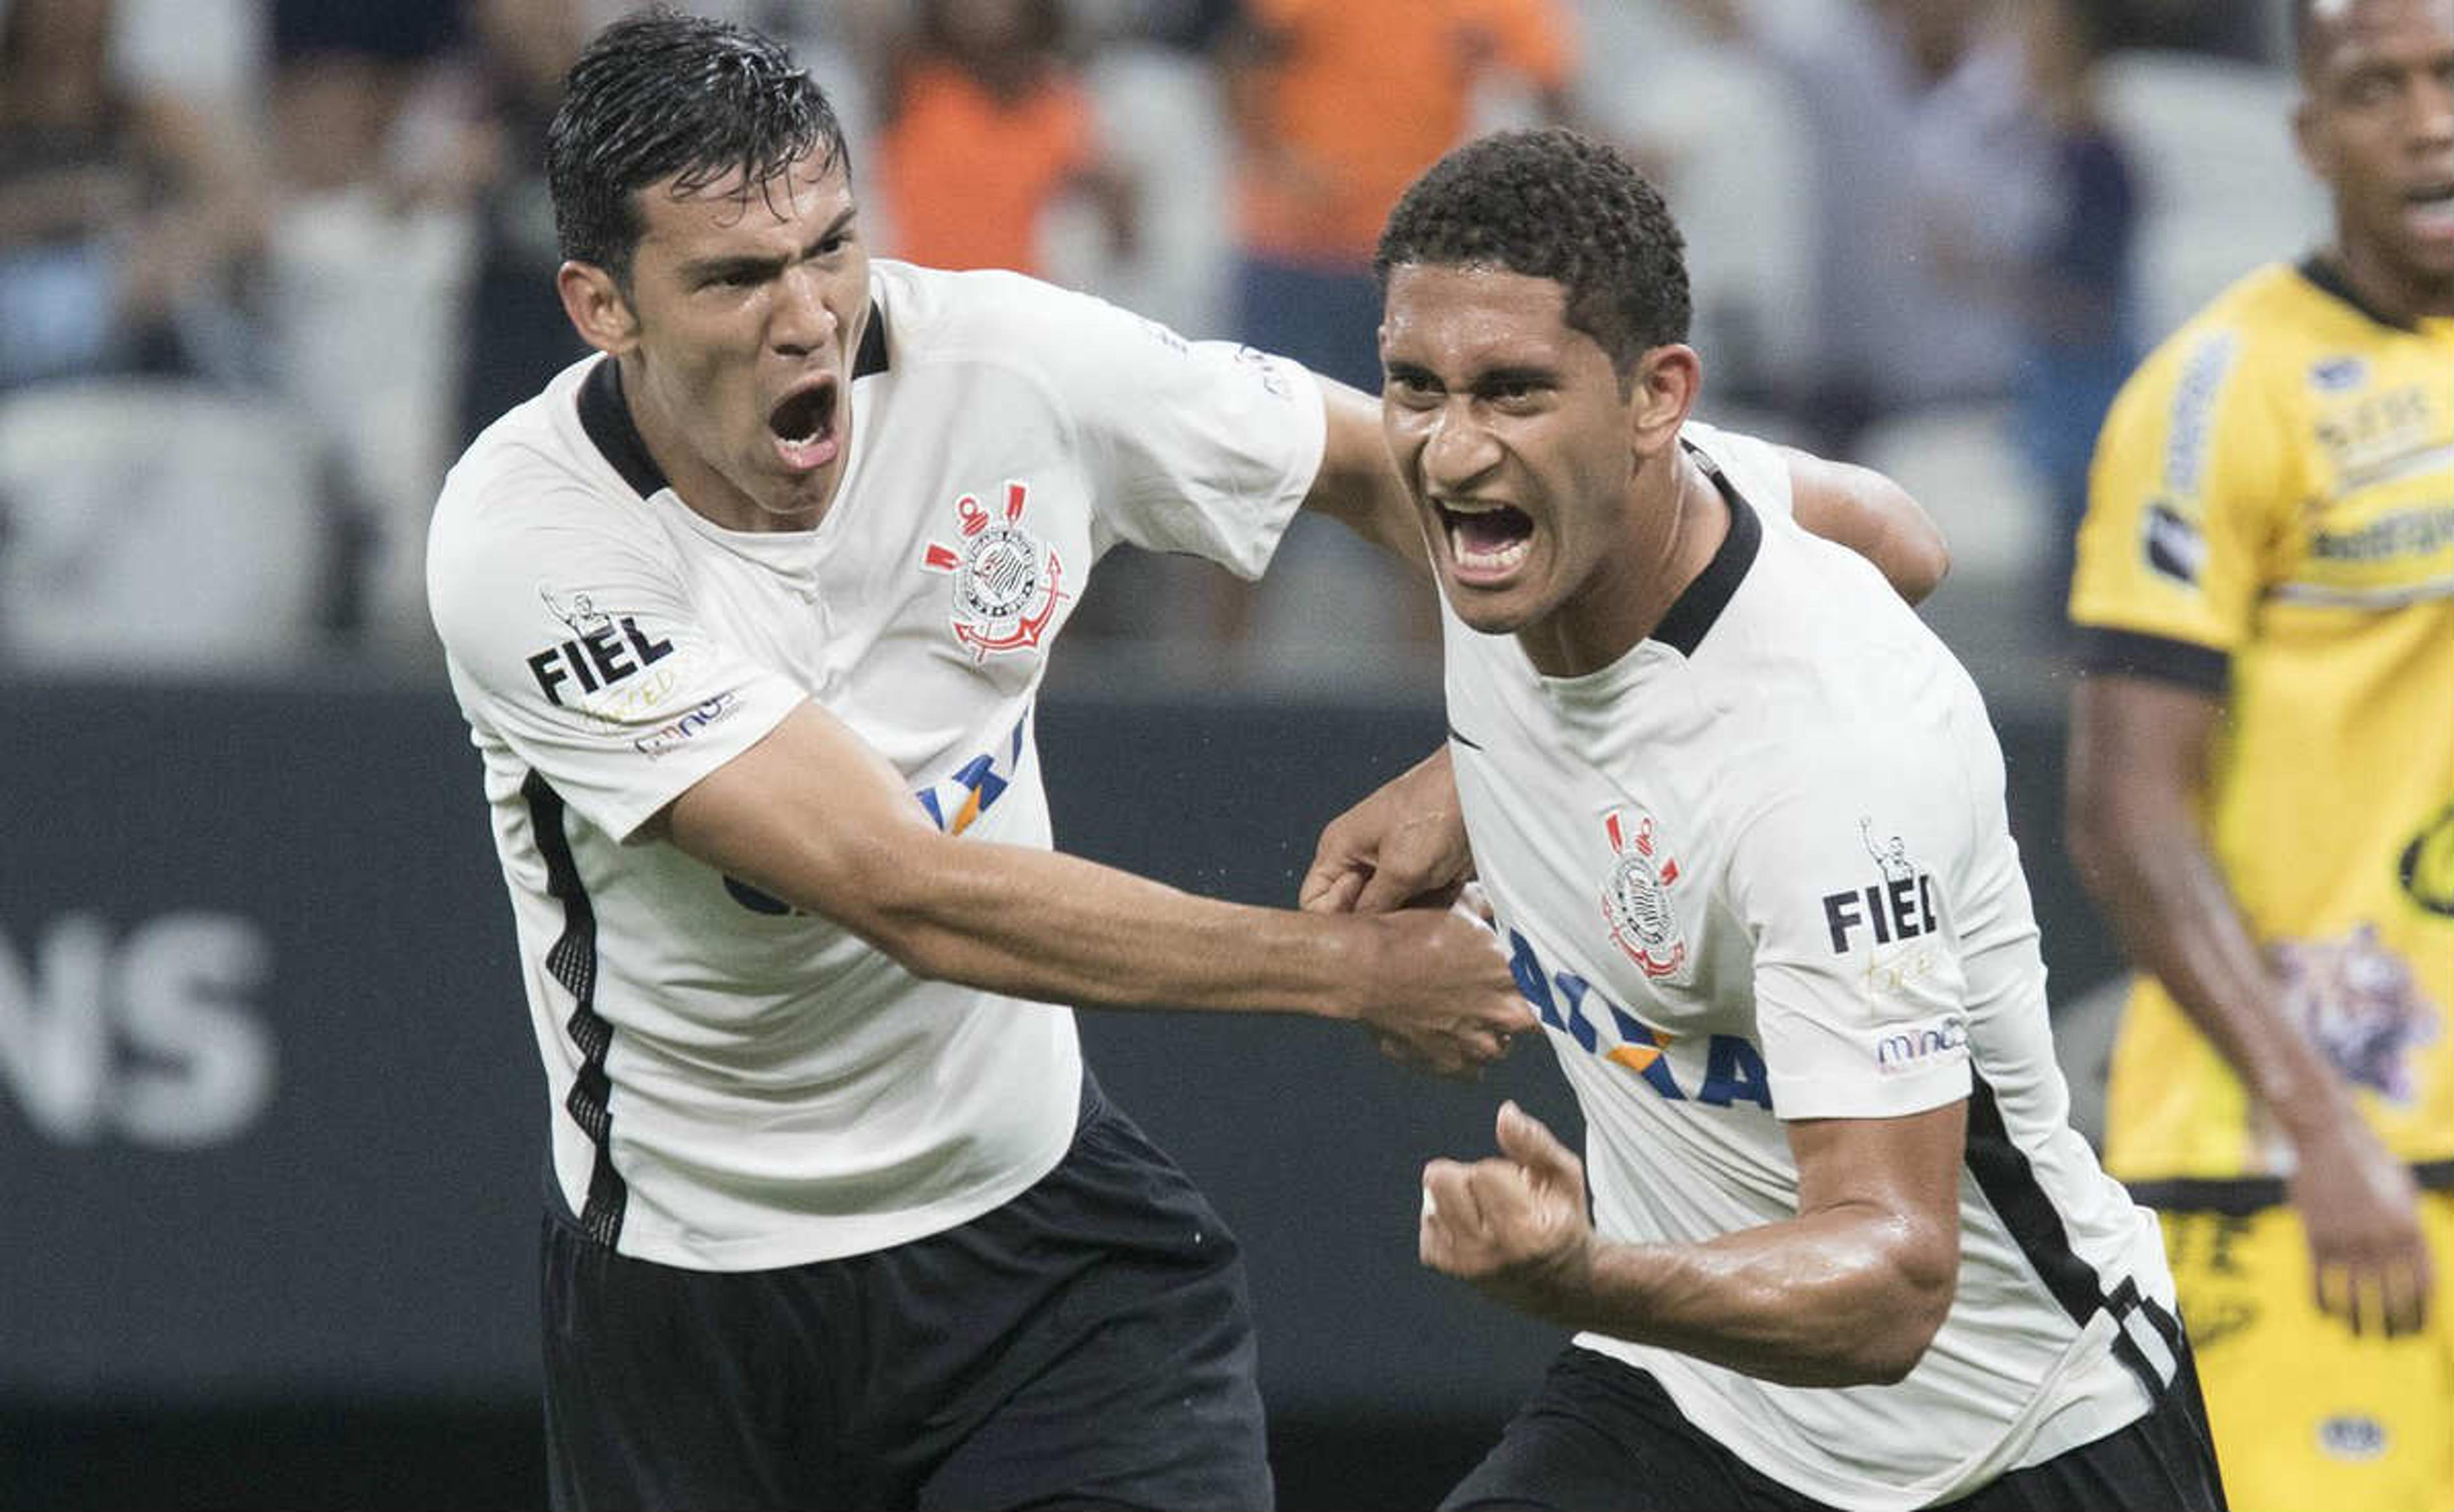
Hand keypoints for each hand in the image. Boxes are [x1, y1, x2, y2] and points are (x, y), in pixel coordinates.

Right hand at [1302, 749, 1473, 915]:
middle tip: (1402, 925)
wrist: (1484, 790)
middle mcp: (1361, 857)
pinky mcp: (1423, 870)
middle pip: (1355, 910)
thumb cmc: (1436, 809)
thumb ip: (1374, 906)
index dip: (1335, 920)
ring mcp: (1393, 863)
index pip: (1314, 902)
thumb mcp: (1401, 870)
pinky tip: (1448, 904)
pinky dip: (1434, 909)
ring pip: (1390, 911)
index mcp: (1340, 848)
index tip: (1364, 924)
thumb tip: (1362, 937)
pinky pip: (1419, 903)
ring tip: (1431, 910)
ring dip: (1411, 918)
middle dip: (1378, 923)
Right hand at [1348, 905, 1534, 1077]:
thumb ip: (1495, 911)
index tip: (1540, 982)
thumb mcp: (1460, 905)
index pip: (1556, 990)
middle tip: (1489, 990)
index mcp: (1516, 974)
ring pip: (1500, 1044)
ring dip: (1486, 1029)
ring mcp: (1479, 1046)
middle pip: (1531, 1021)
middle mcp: (1505, 1015)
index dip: (1546, 985)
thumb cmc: (1408, 934)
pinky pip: (1470, 1065)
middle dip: (1514, 1007)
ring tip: (1457, 1006)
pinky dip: (1460, 1050)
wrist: (1362, 968)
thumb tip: (1510, 905)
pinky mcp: (1452, 1066)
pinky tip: (1441, 1025)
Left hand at [1420, 1101, 1595, 1318]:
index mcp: (1525, 1232)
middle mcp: (1489, 1253)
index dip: (1499, 1170)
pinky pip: (1426, 1225)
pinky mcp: (1449, 1270)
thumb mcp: (1564, 1177)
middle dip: (1467, 1177)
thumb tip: (1505, 1111)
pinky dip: (1445, 1219)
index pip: (1482, 1173)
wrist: (1561, 1282)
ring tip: (1488, 1213)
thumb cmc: (1562, 1220)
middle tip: (1495, 1193)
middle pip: (1443, 1183)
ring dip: (1456, 1199)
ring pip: (1431, 1203)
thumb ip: (1535, 1142)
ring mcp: (1465, 1265)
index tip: (1520, 1187)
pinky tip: (1474, 1227)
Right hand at [2286, 1106, 2432, 1336]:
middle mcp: (2381, 1239)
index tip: (2415, 1333)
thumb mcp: (2404, 1194)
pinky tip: (2326, 1314)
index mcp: (2410, 1229)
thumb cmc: (2370, 1164)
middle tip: (2387, 1340)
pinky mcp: (2315, 1237)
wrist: (2328, 1137)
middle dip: (2391, 1328)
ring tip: (2358, 1336)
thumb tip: (2415, 1276)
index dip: (2421, 1317)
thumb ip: (2412, 1233)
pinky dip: (2323, 1305)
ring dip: (2358, 1324)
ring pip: (2355, 1299)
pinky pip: (2320, 1284)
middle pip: (2391, 1301)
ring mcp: (2347, 1239)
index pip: (2423, 1288)